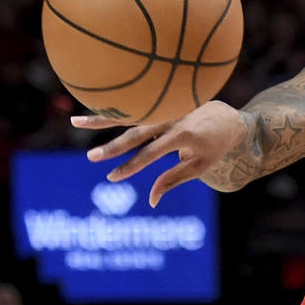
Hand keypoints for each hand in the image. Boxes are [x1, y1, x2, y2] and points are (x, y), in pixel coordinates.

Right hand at [72, 100, 246, 206]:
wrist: (229, 116)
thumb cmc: (215, 146)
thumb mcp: (199, 166)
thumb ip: (173, 180)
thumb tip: (151, 201)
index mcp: (184, 134)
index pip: (152, 152)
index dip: (132, 166)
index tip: (112, 177)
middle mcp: (172, 118)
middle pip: (137, 133)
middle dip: (113, 146)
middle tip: (92, 158)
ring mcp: (165, 107)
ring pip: (130, 114)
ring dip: (101, 118)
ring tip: (74, 120)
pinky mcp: (160, 103)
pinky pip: (133, 108)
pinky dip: (112, 110)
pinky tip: (89, 112)